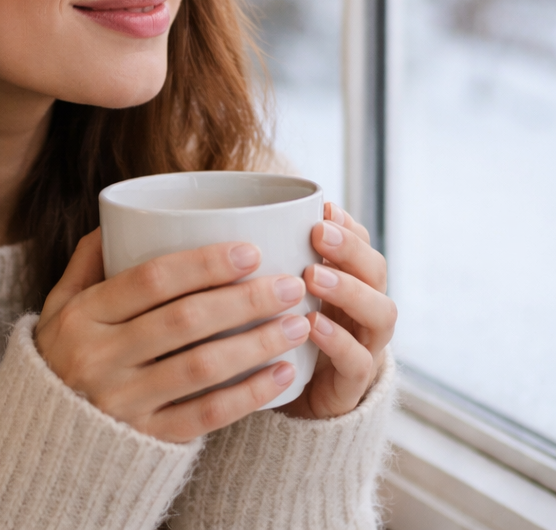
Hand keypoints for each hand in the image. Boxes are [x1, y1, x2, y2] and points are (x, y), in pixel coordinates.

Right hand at [35, 229, 311, 442]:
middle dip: (244, 299)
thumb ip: (87, 261)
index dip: (203, 263)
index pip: (150, 280)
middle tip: (290, 284)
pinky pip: (205, 416)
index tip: (250, 250)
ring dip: (257, 343)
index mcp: (81, 315)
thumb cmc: (59, 356)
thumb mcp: (57, 306)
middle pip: (184, 321)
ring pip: (201, 368)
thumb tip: (120, 215)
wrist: (39, 441)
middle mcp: (99, 358)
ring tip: (298, 324)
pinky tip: (282, 375)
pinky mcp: (146, 440)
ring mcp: (122, 403)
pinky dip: (248, 395)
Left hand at [278, 203, 396, 419]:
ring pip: (380, 313)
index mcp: (347, 281)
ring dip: (349, 290)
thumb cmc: (276, 334)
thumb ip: (269, 261)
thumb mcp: (271, 292)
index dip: (348, 225)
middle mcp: (362, 310)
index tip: (323, 207)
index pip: (361, 244)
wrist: (285, 405)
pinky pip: (358, 362)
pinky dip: (338, 341)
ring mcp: (364, 347)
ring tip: (314, 276)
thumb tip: (234, 216)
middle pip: (376, 272)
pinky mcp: (352, 386)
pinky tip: (313, 325)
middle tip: (318, 233)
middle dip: (350, 248)